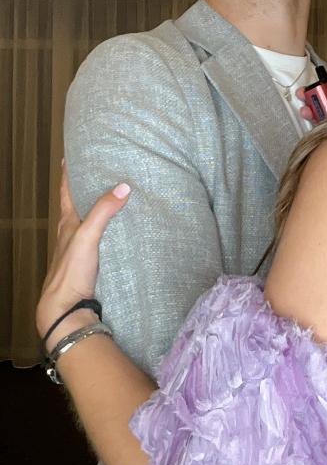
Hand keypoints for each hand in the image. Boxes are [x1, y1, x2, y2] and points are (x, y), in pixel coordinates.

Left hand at [36, 167, 129, 350]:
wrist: (65, 307)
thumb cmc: (70, 270)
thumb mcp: (87, 236)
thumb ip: (103, 212)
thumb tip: (123, 186)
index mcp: (66, 222)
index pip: (66, 191)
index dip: (68, 173)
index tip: (71, 156)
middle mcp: (70, 232)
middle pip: (76, 204)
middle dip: (85, 188)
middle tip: (99, 171)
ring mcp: (78, 248)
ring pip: (86, 221)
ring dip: (95, 208)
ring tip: (111, 195)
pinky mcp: (88, 262)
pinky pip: (97, 237)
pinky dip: (105, 228)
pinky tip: (116, 229)